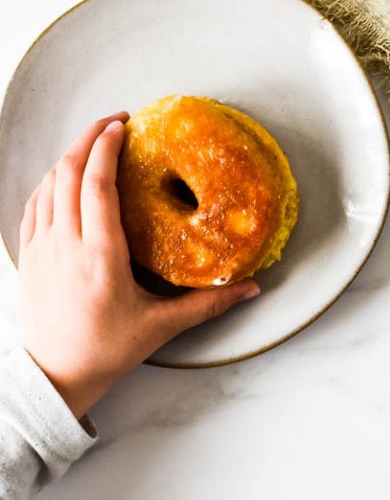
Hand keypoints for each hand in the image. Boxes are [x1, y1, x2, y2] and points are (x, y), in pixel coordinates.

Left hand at [18, 113, 259, 417]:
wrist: (55, 377)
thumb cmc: (105, 352)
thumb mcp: (161, 326)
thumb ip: (207, 304)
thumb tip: (250, 289)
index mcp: (100, 255)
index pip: (97, 184)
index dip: (107, 148)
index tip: (122, 126)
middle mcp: (65, 244)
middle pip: (69, 172)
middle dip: (89, 138)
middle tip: (113, 122)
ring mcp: (41, 249)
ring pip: (48, 184)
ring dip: (69, 157)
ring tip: (92, 145)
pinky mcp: (28, 257)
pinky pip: (34, 205)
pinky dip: (49, 182)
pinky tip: (62, 178)